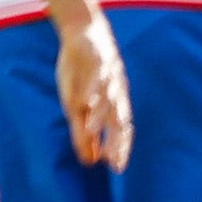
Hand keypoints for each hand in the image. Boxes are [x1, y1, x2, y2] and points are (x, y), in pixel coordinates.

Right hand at [54, 15, 132, 171]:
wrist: (85, 33)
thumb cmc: (84, 74)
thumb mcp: (81, 104)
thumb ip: (85, 132)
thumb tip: (90, 161)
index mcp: (114, 103)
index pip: (121, 130)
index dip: (120, 147)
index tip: (117, 168)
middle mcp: (115, 92)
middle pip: (118, 118)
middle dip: (115, 139)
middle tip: (113, 159)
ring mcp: (108, 76)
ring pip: (106, 99)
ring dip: (99, 116)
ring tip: (92, 131)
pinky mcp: (97, 60)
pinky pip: (97, 76)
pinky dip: (92, 88)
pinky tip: (86, 100)